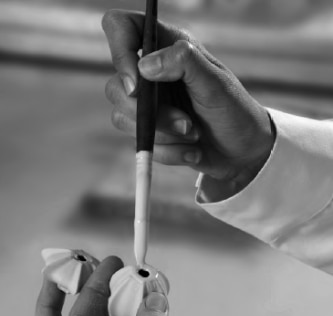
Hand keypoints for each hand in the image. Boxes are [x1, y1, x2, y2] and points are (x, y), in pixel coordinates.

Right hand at [102, 10, 274, 196]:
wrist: (243, 152)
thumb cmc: (234, 110)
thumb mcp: (215, 83)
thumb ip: (183, 63)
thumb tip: (143, 66)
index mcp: (167, 46)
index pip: (121, 27)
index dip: (119, 50)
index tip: (137, 84)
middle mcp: (152, 73)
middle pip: (115, 87)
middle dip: (150, 114)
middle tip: (186, 123)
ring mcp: (148, 104)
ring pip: (124, 119)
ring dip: (164, 135)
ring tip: (195, 134)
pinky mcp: (150, 132)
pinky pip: (142, 145)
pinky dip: (170, 152)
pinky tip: (193, 150)